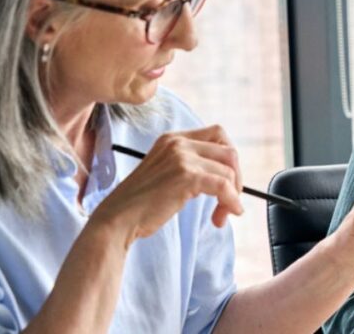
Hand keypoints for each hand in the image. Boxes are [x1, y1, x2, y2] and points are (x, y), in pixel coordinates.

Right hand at [91, 125, 243, 244]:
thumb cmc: (142, 203)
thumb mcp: (167, 172)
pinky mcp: (187, 176)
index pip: (218, 134)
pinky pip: (224, 186)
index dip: (228, 159)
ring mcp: (182, 157)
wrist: (117, 219)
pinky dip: (231, 201)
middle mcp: (178, 142)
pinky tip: (227, 214)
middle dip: (236, 178)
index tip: (228, 182)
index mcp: (173, 138)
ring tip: (221, 215)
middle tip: (229, 201)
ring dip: (232, 196)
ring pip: (229, 171)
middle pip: (229, 152)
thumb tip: (230, 175)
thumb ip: (192, 165)